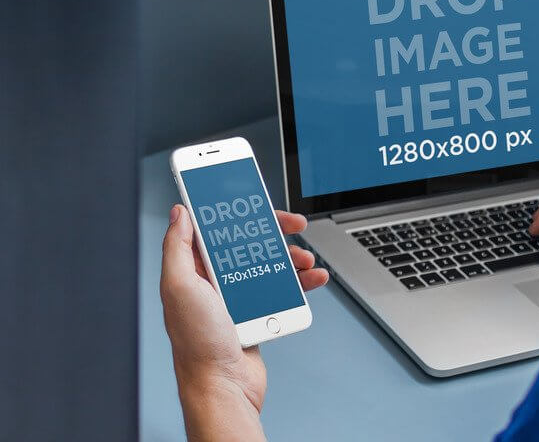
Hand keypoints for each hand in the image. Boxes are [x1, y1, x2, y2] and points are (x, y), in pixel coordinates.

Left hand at [160, 204, 327, 439]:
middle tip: (294, 224)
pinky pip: (282, 288)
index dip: (237, 212)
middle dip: (275, 231)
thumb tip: (179, 213)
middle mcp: (216, 280)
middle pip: (250, 242)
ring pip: (271, 263)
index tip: (255, 201)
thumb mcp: (179, 287)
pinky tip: (312, 278)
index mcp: (194, 269)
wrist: (224, 386)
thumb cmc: (197, 343)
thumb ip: (176, 247)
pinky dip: (301, 282)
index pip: (218, 229)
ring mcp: (239, 296)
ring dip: (293, 256)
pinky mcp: (258, 312)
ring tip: (305, 260)